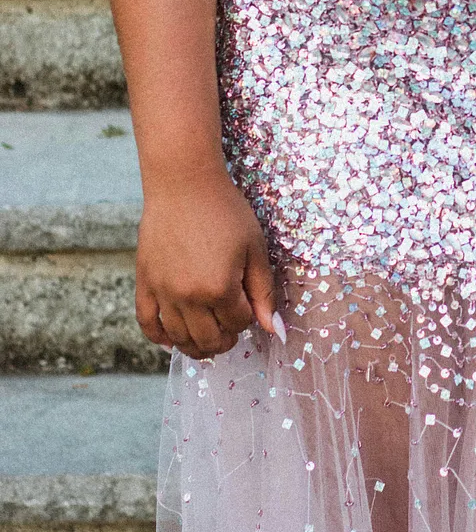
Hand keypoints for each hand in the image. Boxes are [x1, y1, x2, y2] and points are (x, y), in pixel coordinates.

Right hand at [135, 165, 280, 358]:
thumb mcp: (255, 248)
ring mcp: (163, 291)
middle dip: (224, 341)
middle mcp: (188, 296)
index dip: (248, 318)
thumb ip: (263, 291)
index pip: (238, 323)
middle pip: (208, 339)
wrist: (184, 185)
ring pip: (179, 338)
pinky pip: (146, 322)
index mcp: (220, 288)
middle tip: (230, 333)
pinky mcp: (145, 282)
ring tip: (207, 342)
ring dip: (195, 347)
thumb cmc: (226, 211)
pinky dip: (158, 338)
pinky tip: (171, 341)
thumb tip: (274, 329)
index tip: (249, 306)